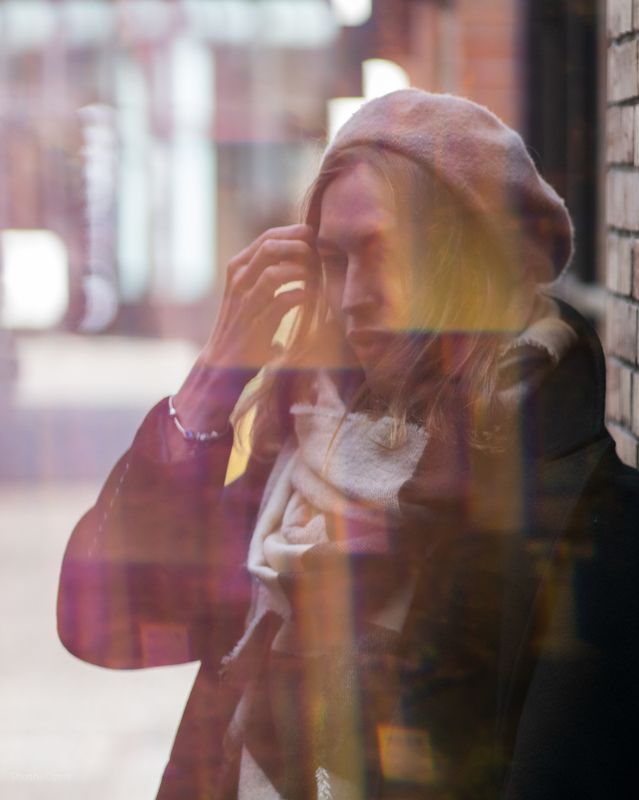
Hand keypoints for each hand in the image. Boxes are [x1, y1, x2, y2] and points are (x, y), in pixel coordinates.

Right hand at [200, 223, 317, 370]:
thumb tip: (305, 252)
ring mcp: (246, 302)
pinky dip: (300, 296)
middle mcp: (239, 280)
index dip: (295, 234)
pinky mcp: (256, 325)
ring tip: (315, 279)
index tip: (316, 243)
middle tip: (318, 260)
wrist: (222, 363)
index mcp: (238, 267)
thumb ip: (269, 271)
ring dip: (301, 272)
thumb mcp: (250, 290)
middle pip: (271, 246)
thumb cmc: (244, 324)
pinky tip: (308, 298)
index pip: (269, 236)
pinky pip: (282, 301)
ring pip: (275, 272)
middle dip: (300, 248)